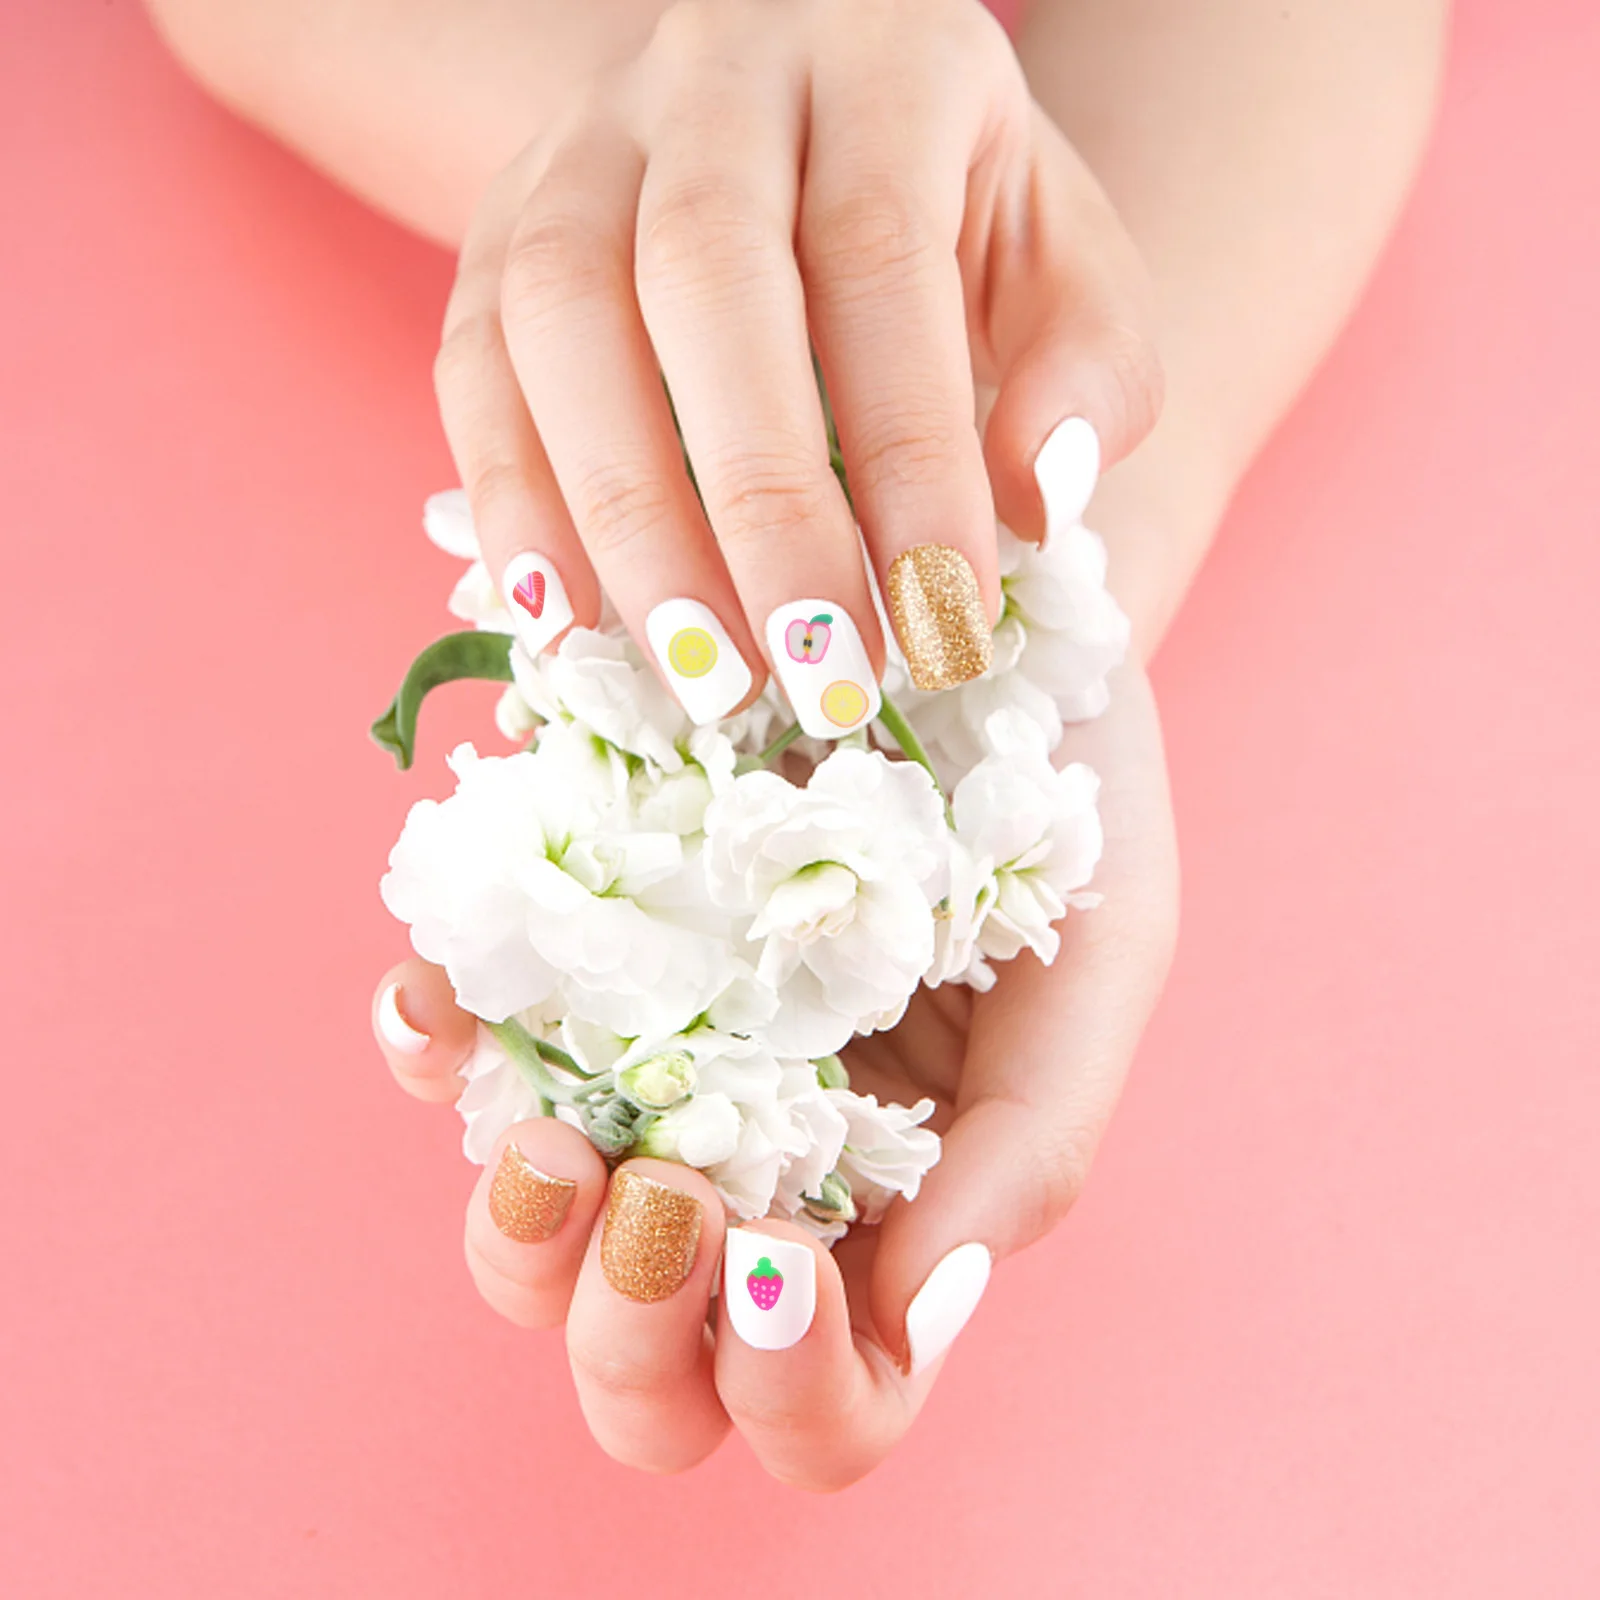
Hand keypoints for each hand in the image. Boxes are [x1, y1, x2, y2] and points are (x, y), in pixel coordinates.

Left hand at [371, 661, 1176, 1487]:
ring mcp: (658, 1080)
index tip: (784, 1262)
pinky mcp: (580, 970)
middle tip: (666, 1193)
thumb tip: (916, 1304)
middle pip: (652, 1370)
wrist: (972, 639)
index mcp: (899, 1210)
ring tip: (547, 1142)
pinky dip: (437, 1050)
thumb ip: (1032, 1148)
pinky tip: (436, 1006)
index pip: (831, 1404)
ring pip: (539, 1250)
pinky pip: (470, 1055)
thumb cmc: (1065, 806)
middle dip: (632, 1332)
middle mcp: (765, 1173)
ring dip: (519, 1236)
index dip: (794, 1391)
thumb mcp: (1097, 965)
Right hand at [436, 0, 1159, 728]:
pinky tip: (566, 624)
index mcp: (881, 60)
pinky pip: (472, 361)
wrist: (821, 104)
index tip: (942, 622)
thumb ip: (1087, 366)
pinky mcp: (498, 221)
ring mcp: (581, 144)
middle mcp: (711, 74)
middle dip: (762, 508)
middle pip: (702, 281)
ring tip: (704, 676)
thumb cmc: (957, 207)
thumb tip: (1032, 498)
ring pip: (558, 316)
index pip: (878, 256)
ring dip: (624, 523)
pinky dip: (510, 502)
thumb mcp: (1066, 259)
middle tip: (819, 675)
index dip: (907, 456)